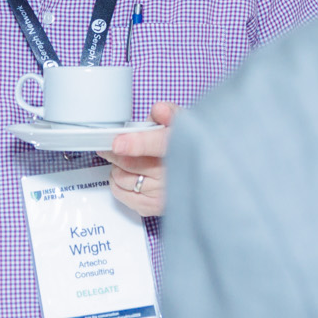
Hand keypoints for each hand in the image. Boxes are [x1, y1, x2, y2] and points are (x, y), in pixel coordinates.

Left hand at [101, 101, 173, 217]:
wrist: (202, 175)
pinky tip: (133, 175)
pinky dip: (119, 182)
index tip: (119, 143)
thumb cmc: (184, 147)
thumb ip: (169, 114)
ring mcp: (162, 194)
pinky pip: (119, 192)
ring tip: (132, 160)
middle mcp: (172, 175)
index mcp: (181, 149)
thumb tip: (159, 110)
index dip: (137, 143)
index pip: (159, 144)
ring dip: (118, 166)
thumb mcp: (182, 124)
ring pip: (120, 177)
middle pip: (130, 161)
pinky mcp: (152, 207)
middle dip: (115, 151)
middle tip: (115, 144)